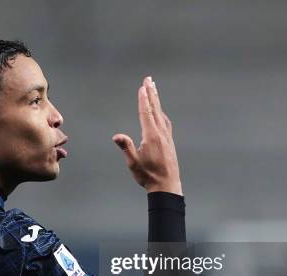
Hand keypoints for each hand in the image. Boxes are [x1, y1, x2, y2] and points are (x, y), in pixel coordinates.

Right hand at [113, 76, 182, 194]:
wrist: (167, 185)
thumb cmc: (148, 175)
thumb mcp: (133, 163)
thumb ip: (126, 147)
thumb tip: (116, 136)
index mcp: (151, 136)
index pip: (146, 113)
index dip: (143, 99)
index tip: (142, 87)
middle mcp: (161, 133)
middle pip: (155, 109)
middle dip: (151, 93)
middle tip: (149, 79)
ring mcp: (167, 137)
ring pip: (161, 113)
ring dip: (157, 100)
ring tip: (154, 89)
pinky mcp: (169, 141)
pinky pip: (165, 121)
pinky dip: (161, 112)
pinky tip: (160, 112)